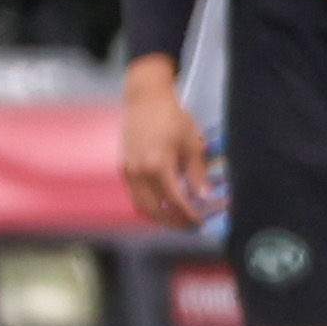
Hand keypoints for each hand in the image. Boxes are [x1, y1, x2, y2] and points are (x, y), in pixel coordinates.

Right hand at [120, 55, 209, 228]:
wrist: (145, 99)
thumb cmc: (172, 118)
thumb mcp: (191, 144)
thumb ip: (196, 173)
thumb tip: (204, 197)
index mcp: (157, 166)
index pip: (175, 200)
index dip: (188, 214)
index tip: (199, 221)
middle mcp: (138, 172)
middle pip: (154, 210)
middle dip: (172, 222)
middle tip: (189, 225)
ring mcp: (127, 171)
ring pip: (141, 206)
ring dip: (158, 216)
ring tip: (176, 219)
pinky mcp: (122, 167)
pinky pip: (134, 194)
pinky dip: (147, 204)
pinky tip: (162, 204)